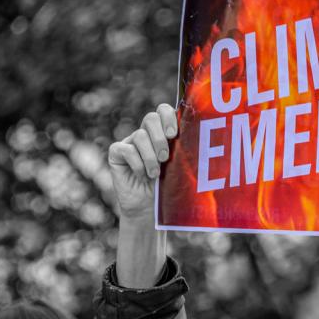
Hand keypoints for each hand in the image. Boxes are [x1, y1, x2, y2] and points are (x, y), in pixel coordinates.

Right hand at [107, 104, 178, 220]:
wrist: (149, 208)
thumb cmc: (168, 187)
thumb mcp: (180, 167)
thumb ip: (185, 151)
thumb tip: (202, 138)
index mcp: (163, 132)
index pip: (163, 111)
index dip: (168, 117)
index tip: (174, 134)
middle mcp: (146, 133)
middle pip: (150, 118)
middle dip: (159, 137)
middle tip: (165, 157)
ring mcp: (130, 142)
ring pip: (140, 136)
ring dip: (150, 156)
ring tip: (155, 173)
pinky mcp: (116, 153)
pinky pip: (126, 150)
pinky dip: (137, 163)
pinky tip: (142, 175)